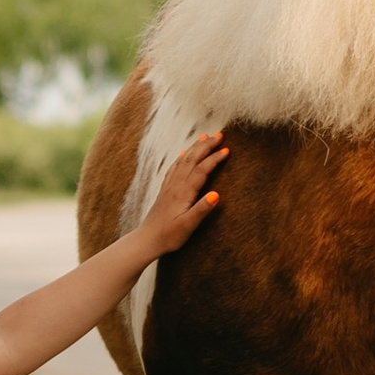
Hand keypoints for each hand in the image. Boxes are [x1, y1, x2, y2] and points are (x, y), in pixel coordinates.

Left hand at [138, 127, 226, 255]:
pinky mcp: (165, 191)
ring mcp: (169, 186)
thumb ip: (202, 210)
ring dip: (195, 148)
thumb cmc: (169, 236)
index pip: (202, 170)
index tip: (227, 149)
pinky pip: (174, 168)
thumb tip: (217, 194)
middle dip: (206, 145)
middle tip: (220, 134)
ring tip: (204, 136)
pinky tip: (184, 154)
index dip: (214, 158)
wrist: (147, 240)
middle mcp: (175, 185)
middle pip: (192, 159)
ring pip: (183, 161)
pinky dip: (181, 158)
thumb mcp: (188, 226)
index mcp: (183, 192)